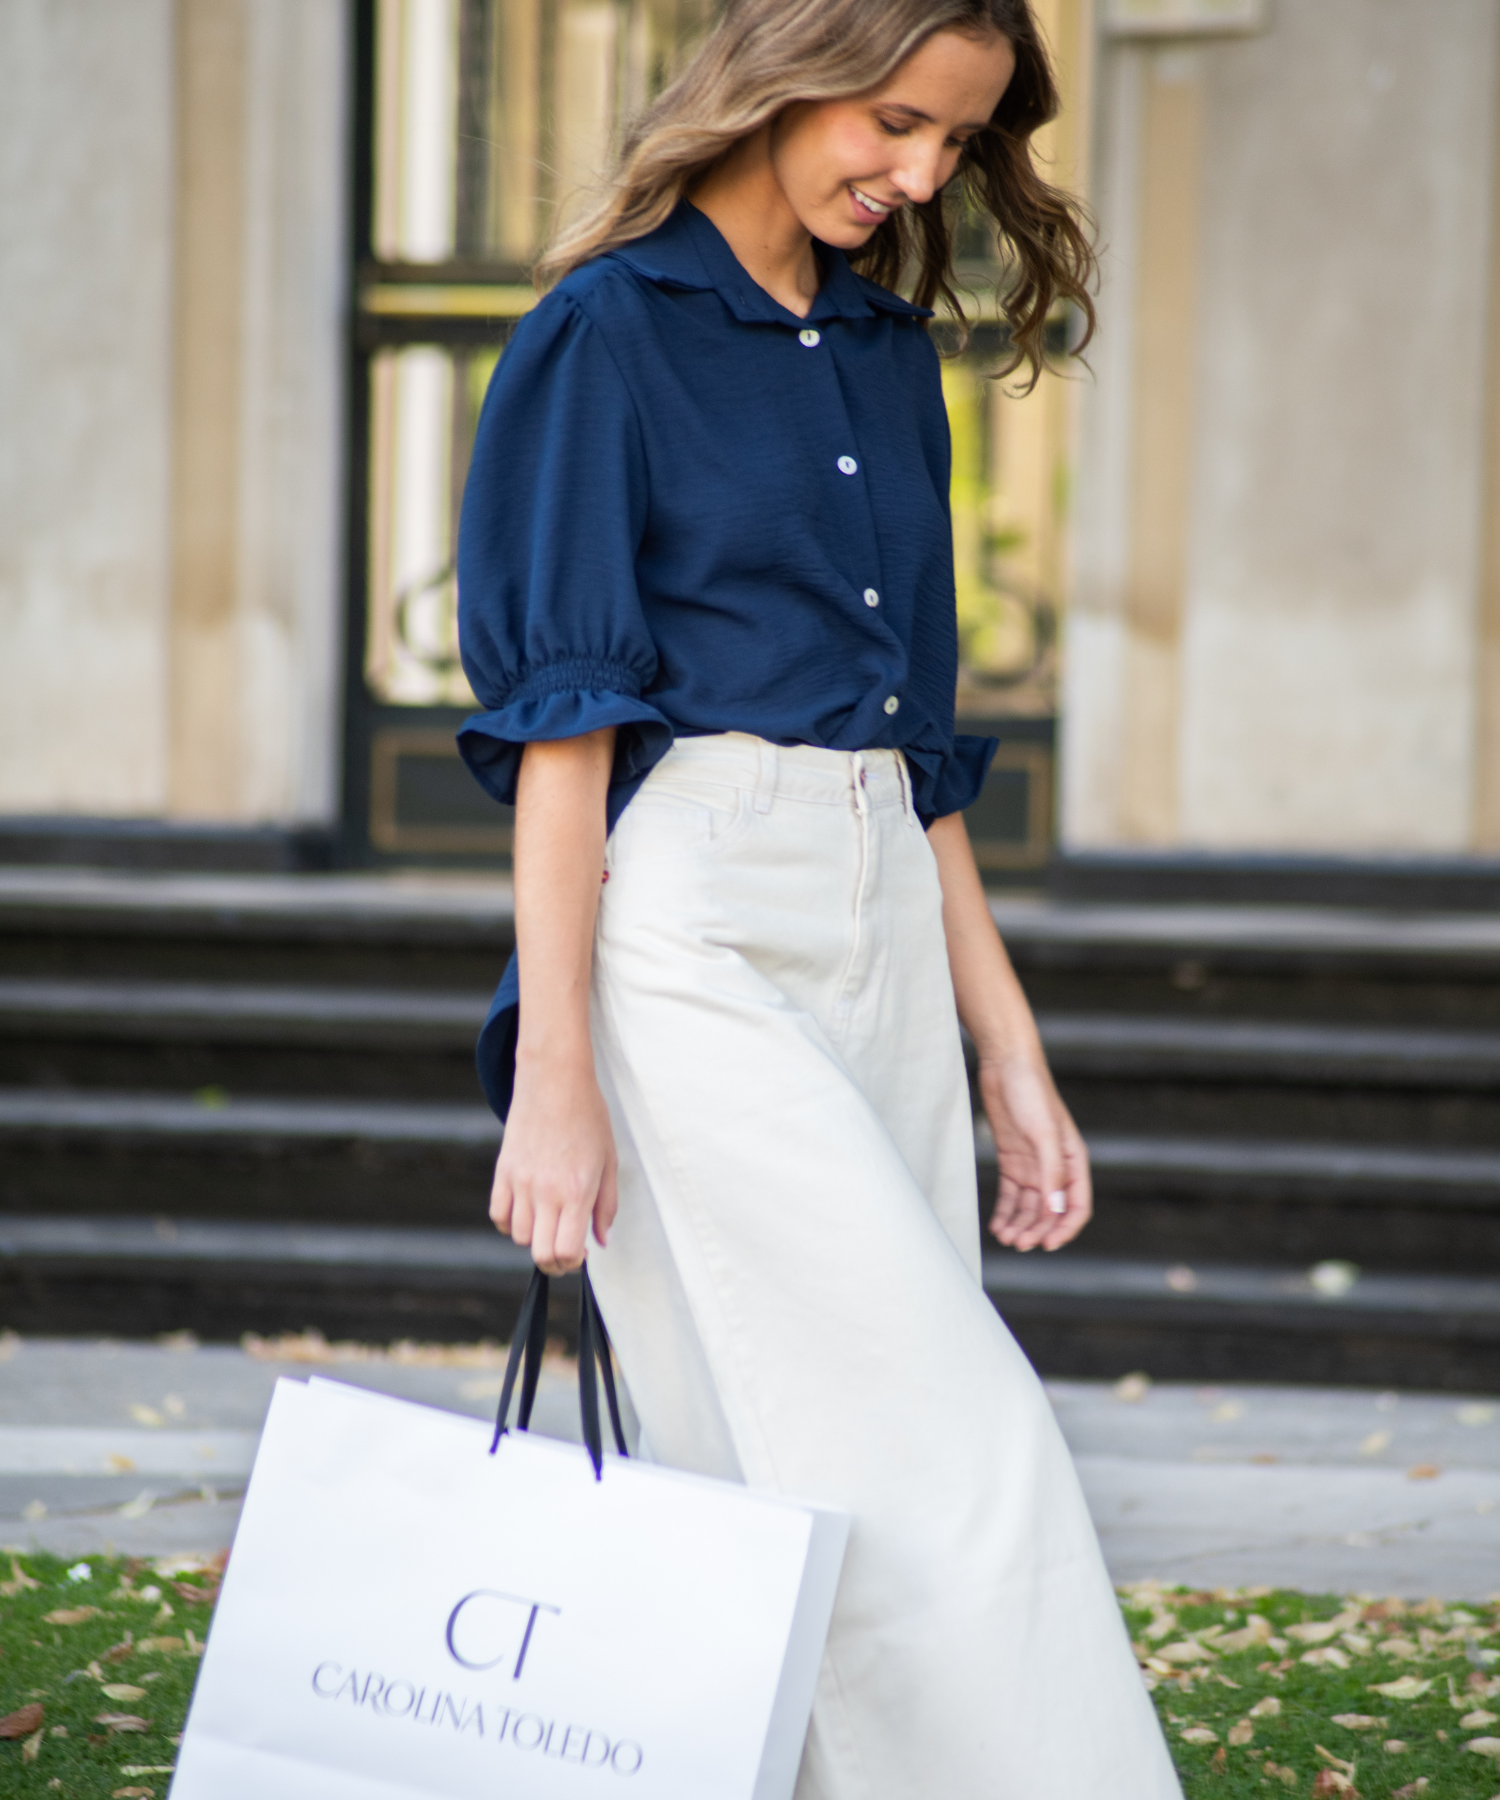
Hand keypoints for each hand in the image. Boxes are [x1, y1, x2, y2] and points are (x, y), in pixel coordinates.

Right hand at [490, 1056, 617, 1274]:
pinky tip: (527, 1210)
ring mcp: (521, 1182)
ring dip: (534, 1237)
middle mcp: (546, 1191)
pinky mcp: (503, 1171)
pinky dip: (511, 1222)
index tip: (581, 1252)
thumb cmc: (588, 1117)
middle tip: (565, 1249)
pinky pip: (499, 1215)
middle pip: (540, 1254)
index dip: (574, 1262)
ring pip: (519, 1237)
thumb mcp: (609, 1161)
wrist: (554, 1080)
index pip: (566, 1251)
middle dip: (555, 1261)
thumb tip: (600, 1242)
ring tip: (549, 1219)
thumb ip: (606, 1206)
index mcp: (577, 1191)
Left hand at [979, 1054, 1091, 1252]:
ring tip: (1005, 1237)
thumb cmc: (1031, 1090)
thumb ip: (1051, 1172)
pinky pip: (1012, 1195)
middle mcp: (1055, 1167)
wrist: (1005, 1064)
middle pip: (1050, 1211)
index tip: (1047, 1245)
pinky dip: (1006, 1211)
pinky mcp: (1013, 1160)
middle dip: (1036, 1230)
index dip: (1064, 1228)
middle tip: (1018, 1242)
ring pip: (1030, 1207)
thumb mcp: (1043, 1133)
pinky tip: (997, 1224)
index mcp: (1073, 1160)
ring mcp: (1033, 1165)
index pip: (1077, 1206)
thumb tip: (1056, 1209)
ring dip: (1020, 1224)